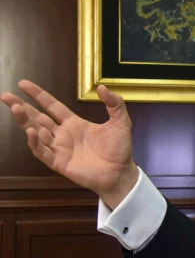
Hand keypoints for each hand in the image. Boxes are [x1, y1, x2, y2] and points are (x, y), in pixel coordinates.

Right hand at [1, 80, 138, 208]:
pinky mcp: (59, 163)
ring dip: (25, 121)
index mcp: (74, 123)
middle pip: (37, 118)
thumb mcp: (121, 121)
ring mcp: (59, 149)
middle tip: (5, 96)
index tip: (23, 84)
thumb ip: (114, 103)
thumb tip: (102, 87)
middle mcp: (63, 135)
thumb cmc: (120, 149)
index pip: (52, 106)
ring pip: (36, 132)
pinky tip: (30, 131)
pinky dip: (35, 142)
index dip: (38, 95)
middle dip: (22, 107)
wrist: (121, 173)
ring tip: (16, 107)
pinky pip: (43, 151)